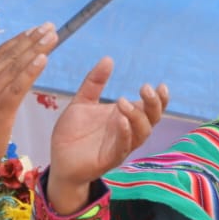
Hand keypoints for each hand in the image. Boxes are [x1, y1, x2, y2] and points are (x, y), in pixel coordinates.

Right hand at [0, 24, 57, 192]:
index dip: (18, 41)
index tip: (34, 30)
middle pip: (10, 56)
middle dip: (31, 39)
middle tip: (49, 27)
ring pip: (15, 66)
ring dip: (35, 49)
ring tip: (52, 36)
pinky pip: (17, 86)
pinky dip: (31, 71)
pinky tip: (43, 59)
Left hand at [45, 57, 167, 213]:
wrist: (58, 160)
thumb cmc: (73, 133)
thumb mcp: (82, 102)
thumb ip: (94, 83)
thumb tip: (108, 59)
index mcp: (124, 118)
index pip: (150, 108)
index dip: (160, 98)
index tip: (159, 85)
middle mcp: (127, 132)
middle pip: (152, 120)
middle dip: (153, 104)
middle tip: (144, 88)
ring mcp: (120, 146)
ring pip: (141, 134)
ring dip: (137, 117)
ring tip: (123, 102)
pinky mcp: (109, 159)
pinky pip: (123, 148)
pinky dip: (125, 134)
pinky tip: (120, 121)